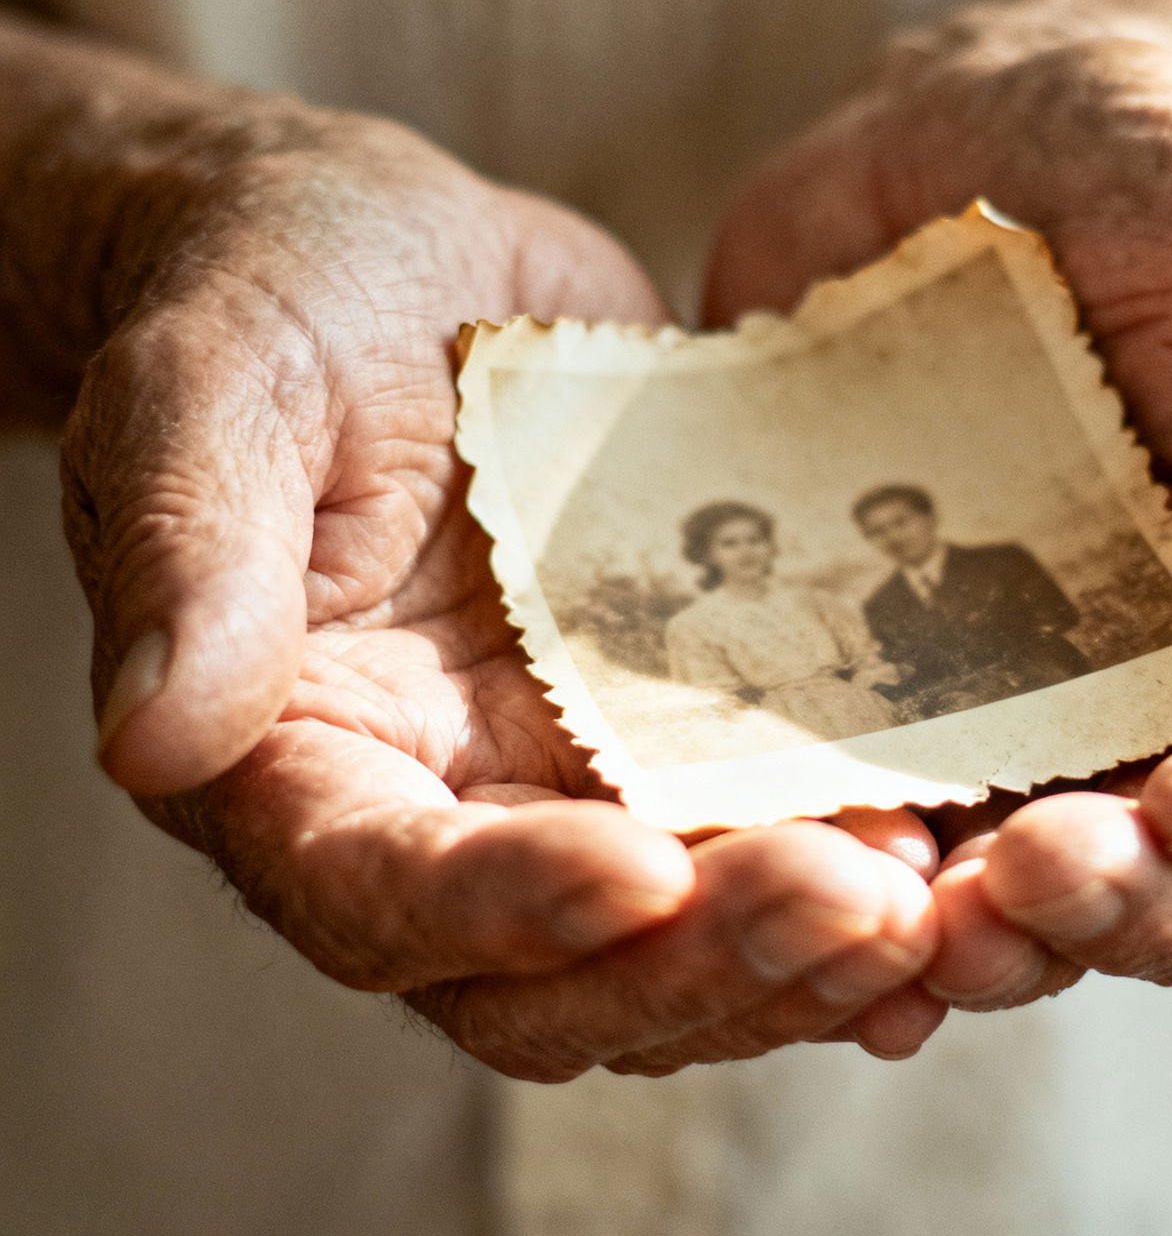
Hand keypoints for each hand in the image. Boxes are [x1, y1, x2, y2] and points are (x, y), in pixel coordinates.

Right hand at [65, 101, 942, 1074]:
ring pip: (677, 937)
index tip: (641, 873)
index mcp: (298, 753)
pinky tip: (956, 871)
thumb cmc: (272, 297)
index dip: (504, 907)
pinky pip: (758, 834)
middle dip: (706, 958)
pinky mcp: (667, 726)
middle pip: (554, 968)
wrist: (399, 266)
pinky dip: (849, 871)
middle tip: (859, 907)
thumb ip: (186, 546)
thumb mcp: (216, 382)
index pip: (379, 893)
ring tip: (934, 901)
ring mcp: (562, 775)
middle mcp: (434, 803)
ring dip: (801, 949)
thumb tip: (152, 736)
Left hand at [708, 33, 1171, 1006]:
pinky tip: (764, 889)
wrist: (957, 142)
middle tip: (1011, 895)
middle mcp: (1159, 672)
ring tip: (884, 927)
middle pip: (1171, 860)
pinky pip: (858, 793)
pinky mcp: (873, 662)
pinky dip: (830, 861)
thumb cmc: (1154, 159)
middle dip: (1109, 904)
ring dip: (964, 927)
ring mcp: (1005, 684)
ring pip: (1009, 866)